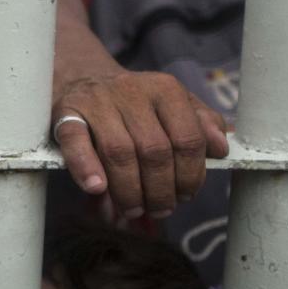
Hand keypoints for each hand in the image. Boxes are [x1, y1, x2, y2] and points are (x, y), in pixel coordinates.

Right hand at [52, 71, 228, 219]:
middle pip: (154, 150)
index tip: (186, 195)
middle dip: (161, 190)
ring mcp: (97, 101)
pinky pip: (75, 141)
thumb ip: (201, 124)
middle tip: (161, 209)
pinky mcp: (66, 113)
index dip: (191, 175)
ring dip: (129, 190)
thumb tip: (221, 148)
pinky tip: (96, 188)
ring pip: (119, 152)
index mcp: (165, 89)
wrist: (83, 78)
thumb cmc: (136, 104)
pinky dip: (85, 167)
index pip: (188, 138)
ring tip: (135, 209)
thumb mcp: (174, 105)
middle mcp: (131, 90)